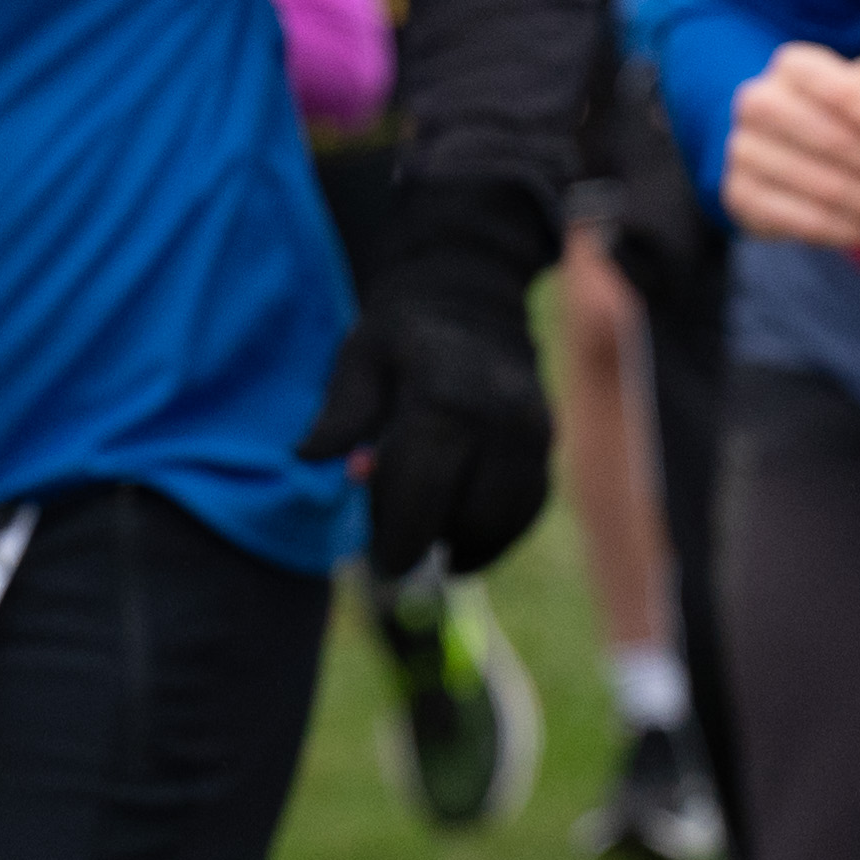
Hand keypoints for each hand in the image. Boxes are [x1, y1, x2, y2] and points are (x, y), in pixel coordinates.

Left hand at [306, 183, 563, 577]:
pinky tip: (462, 527)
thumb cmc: (402, 336)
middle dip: (426, 540)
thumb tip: (309, 457)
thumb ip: (340, 413)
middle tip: (397, 540)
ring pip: (500, 522)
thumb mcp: (358, 359)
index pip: (422, 496)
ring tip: (428, 524)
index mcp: (444, 396)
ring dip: (462, 539)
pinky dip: (495, 530)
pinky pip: (527, 509)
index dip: (398, 540)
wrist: (471, 296)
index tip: (381, 563)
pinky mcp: (550, 442)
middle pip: (463, 518)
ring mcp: (532, 429)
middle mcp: (499, 415)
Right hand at [722, 18, 859, 262]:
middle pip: (835, 140)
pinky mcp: (738, 194)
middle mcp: (757, 102)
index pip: (843, 92)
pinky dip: (839, 228)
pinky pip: (795, 217)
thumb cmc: (839, 115)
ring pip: (821, 183)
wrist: (778, 153)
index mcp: (793, 66)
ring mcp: (742, 149)